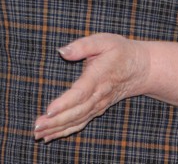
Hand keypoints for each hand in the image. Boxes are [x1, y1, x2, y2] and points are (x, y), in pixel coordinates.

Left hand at [32, 33, 147, 142]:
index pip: (80, 93)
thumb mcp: (103, 41)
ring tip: (38, 134)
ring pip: (77, 120)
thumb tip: (62, 51)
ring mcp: (98, 105)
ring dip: (57, 129)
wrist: (141, 68)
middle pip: (76, 112)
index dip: (64, 103)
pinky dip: (65, 131)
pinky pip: (80, 123)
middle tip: (36, 127)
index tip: (49, 111)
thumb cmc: (120, 51)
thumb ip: (82, 46)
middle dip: (56, 121)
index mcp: (98, 77)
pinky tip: (50, 136)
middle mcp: (98, 95)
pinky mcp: (97, 109)